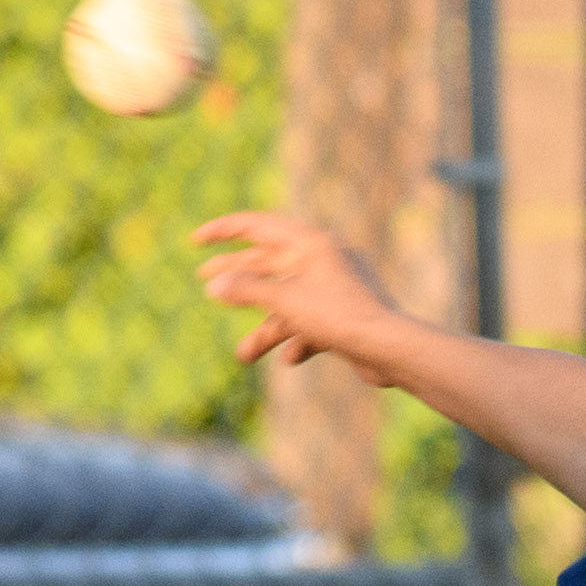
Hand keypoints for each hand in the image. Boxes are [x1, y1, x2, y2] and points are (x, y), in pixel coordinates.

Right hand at [192, 209, 406, 379]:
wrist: (390, 349)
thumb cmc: (340, 315)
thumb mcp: (285, 300)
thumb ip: (246, 290)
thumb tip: (214, 286)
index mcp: (309, 242)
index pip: (257, 225)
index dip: (223, 230)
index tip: (196, 241)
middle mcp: (323, 259)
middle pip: (269, 265)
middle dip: (237, 279)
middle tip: (205, 284)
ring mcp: (335, 288)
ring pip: (289, 304)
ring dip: (266, 330)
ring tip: (244, 355)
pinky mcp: (345, 316)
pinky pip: (312, 326)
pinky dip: (298, 341)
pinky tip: (290, 359)